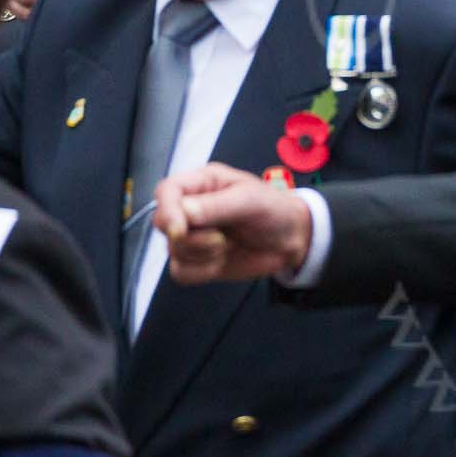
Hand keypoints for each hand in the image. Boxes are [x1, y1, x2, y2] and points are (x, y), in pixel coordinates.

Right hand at [153, 164, 313, 283]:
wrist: (292, 240)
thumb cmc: (274, 210)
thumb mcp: (250, 201)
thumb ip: (216, 206)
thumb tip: (182, 212)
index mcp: (202, 184)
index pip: (166, 191)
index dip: (168, 210)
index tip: (180, 229)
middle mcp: (192, 208)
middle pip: (163, 223)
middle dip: (189, 237)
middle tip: (221, 238)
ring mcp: (193, 235)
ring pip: (172, 250)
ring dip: (202, 255)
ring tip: (229, 245)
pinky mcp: (197, 260)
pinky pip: (181, 272)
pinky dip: (201, 271)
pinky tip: (222, 262)